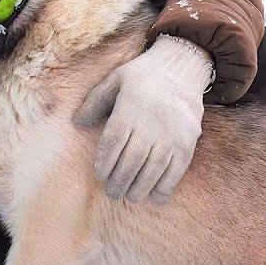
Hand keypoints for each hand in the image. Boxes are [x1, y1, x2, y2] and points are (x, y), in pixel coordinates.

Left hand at [73, 35, 212, 203]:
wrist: (183, 67)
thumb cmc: (143, 76)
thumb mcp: (115, 79)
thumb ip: (94, 101)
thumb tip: (77, 123)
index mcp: (131, 106)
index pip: (114, 141)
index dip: (105, 161)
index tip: (99, 174)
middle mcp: (152, 122)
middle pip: (132, 160)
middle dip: (120, 181)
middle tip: (112, 192)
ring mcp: (173, 134)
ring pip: (153, 169)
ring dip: (140, 187)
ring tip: (129, 196)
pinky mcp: (188, 142)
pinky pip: (176, 170)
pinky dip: (165, 187)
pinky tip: (155, 197)